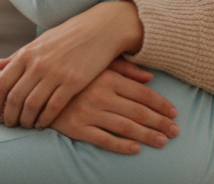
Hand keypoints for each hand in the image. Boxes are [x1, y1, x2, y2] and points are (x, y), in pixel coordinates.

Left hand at [0, 1, 144, 127]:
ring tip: (26, 125)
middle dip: (9, 116)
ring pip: (32, 105)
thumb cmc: (68, 35)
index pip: (2, 83)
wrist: (99, 29)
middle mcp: (37, 64)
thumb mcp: (40, 41)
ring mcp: (55, 73)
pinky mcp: (73, 82)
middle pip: (15, 98)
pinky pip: (54, 107)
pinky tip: (43, 123)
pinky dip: (45, 119)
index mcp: (26, 54)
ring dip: (26, 120)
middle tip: (10, 125)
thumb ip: (18, 56)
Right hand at [49, 60, 179, 154]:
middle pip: (138, 112)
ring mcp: (88, 112)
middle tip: (176, 131)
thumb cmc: (72, 74)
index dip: (160, 104)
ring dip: (147, 135)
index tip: (174, 112)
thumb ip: (124, 68)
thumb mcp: (97, 65)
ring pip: (125, 127)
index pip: (141, 93)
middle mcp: (100, 95)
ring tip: (163, 141)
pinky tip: (136, 149)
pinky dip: (121, 146)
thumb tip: (150, 76)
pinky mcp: (77, 128)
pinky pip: (104, 139)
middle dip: (160, 122)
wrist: (37, 87)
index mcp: (107, 78)